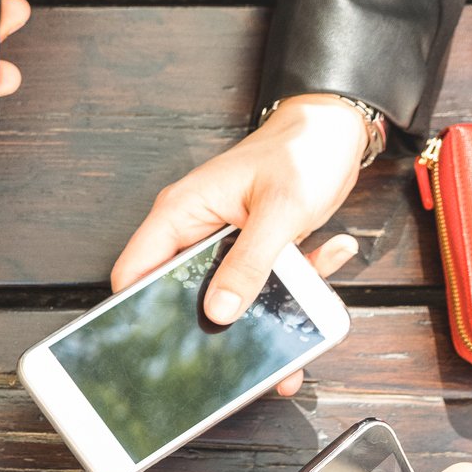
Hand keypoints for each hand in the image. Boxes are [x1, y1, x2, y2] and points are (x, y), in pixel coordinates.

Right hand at [111, 94, 367, 395]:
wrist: (336, 130)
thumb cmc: (302, 150)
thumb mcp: (279, 210)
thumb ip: (249, 263)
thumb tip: (219, 312)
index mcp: (181, 213)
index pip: (134, 270)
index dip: (137, 308)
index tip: (158, 340)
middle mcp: (196, 230)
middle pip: (181, 291)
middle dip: (214, 319)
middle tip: (243, 340)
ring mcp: (224, 242)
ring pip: (227, 294)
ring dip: (266, 304)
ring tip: (299, 307)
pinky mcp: (252, 250)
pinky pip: (262, 282)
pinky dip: (296, 285)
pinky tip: (325, 259)